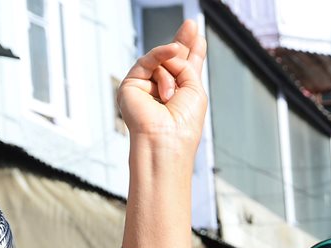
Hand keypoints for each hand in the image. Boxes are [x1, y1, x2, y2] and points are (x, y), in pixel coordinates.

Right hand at [117, 19, 206, 148]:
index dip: (192, 52)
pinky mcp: (131, 84)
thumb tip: (175, 50)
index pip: (185, 68)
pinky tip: (173, 50)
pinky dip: (161, 55)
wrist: (165, 139)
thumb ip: (187, 66)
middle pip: (172, 60)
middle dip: (183, 43)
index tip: (198, 36)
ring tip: (172, 96)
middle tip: (191, 25)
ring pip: (163, 62)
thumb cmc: (183, 123)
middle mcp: (162, 89)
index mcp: (180, 94)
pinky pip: (148, 61)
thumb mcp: (195, 90)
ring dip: (172, 74)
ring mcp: (146, 86)